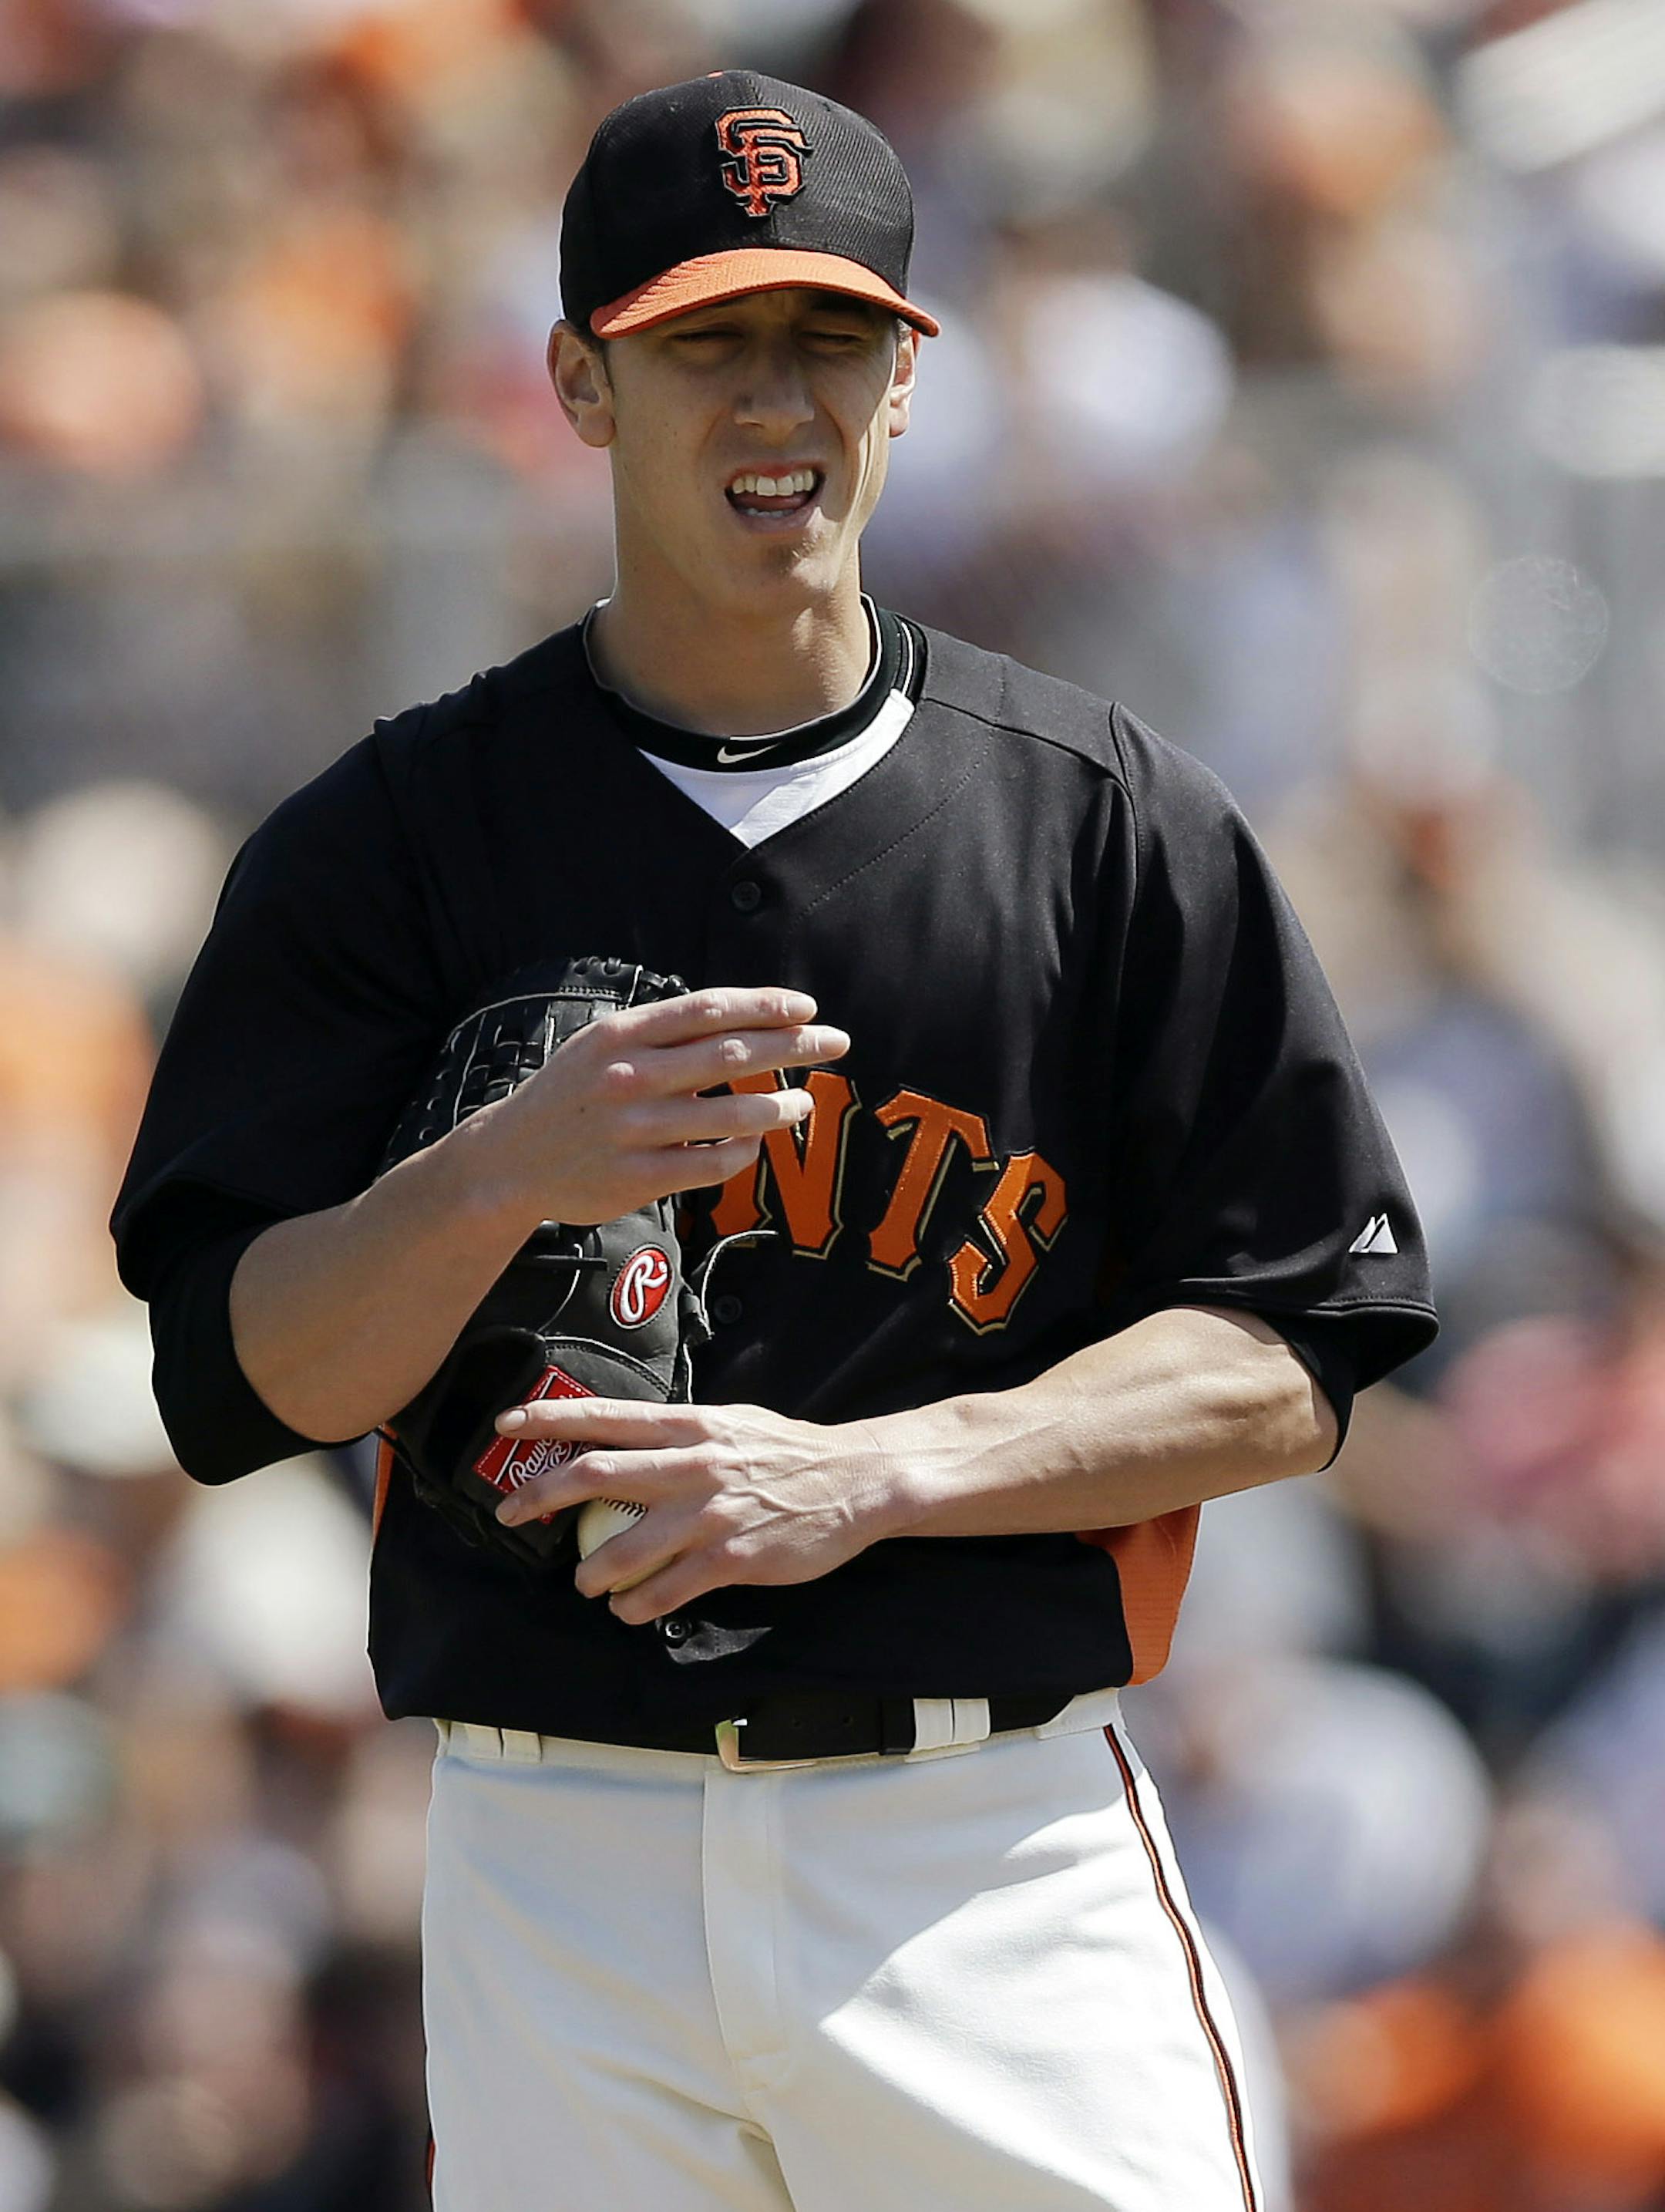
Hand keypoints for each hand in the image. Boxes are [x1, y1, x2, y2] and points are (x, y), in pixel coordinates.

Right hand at [472, 984, 850, 1225]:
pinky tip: (755, 1141)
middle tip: (836, 1042)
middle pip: (732, 1053)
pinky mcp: (638, 1178)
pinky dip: (743, 1150)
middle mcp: (630, 1077)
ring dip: (780, 1105)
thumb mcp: (601, 1045)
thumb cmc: (570, 1095)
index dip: (765, 1005)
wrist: (508, 1162)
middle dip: (794, 1046)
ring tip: (804, 1101)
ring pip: (732, 1113)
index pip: (709, 1009)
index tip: (807, 1008)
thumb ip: (662, 1033)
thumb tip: (741, 1020)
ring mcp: (635, 1130)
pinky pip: (712, 1163)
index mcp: (622, 1035)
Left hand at [488, 1396, 901, 1623]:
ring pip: (623, 1549)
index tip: (505, 1425)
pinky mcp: (731, 1560)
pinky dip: (636, 1605)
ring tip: (585, 1582)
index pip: (603, 1416)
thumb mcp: (729, 1423)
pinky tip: (630, 1609)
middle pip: (594, 1475)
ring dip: (590, 1572)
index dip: (548, 1419)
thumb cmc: (787, 1452)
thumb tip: (626, 1439)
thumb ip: (678, 1434)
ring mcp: (710, 1514)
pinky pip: (665, 1591)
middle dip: (540, 1496)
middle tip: (509, 1515)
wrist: (854, 1481)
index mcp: (688, 1425)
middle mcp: (691, 1464)